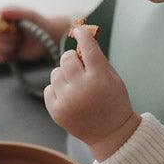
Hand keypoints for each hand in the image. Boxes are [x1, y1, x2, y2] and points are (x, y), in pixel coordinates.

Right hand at [0, 7, 70, 62]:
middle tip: (20, 37)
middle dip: (8, 38)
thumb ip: (17, 12)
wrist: (48, 39)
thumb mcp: (30, 15)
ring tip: (18, 45)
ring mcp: (1, 39)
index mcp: (3, 15)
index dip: (3, 28)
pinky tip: (13, 53)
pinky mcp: (3, 52)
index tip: (16, 30)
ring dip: (7, 48)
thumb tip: (1, 13)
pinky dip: (4, 57)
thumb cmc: (39, 24)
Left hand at [44, 27, 140, 160]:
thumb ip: (97, 59)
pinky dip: (58, 89)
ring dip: (64, 75)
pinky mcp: (56, 111)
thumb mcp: (113, 78)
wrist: (111, 133)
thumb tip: (81, 40)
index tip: (78, 30)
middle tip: (79, 66)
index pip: (87, 47)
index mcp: (99, 78)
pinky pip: (49, 88)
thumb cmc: (114, 101)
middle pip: (66, 58)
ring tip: (76, 85)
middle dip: (72, 59)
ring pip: (55, 73)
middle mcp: (81, 88)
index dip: (82, 35)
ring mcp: (67, 101)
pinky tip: (69, 96)